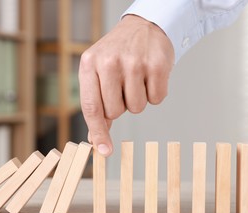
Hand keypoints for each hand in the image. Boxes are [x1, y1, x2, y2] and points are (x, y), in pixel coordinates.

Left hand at [79, 15, 173, 155]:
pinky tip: (150, 75)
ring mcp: (134, 62)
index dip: (98, 132)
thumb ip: (95, 104)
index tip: (104, 151)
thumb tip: (95, 139)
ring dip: (138, 99)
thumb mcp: (98, 72)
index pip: (91, 107)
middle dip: (121, 106)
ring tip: (136, 78)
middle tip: (123, 86)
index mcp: (90, 64)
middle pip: (116, 111)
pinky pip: (156, 99)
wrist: (143, 26)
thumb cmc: (117, 53)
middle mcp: (110, 62)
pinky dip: (155, 93)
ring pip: (137, 108)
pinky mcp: (157, 65)